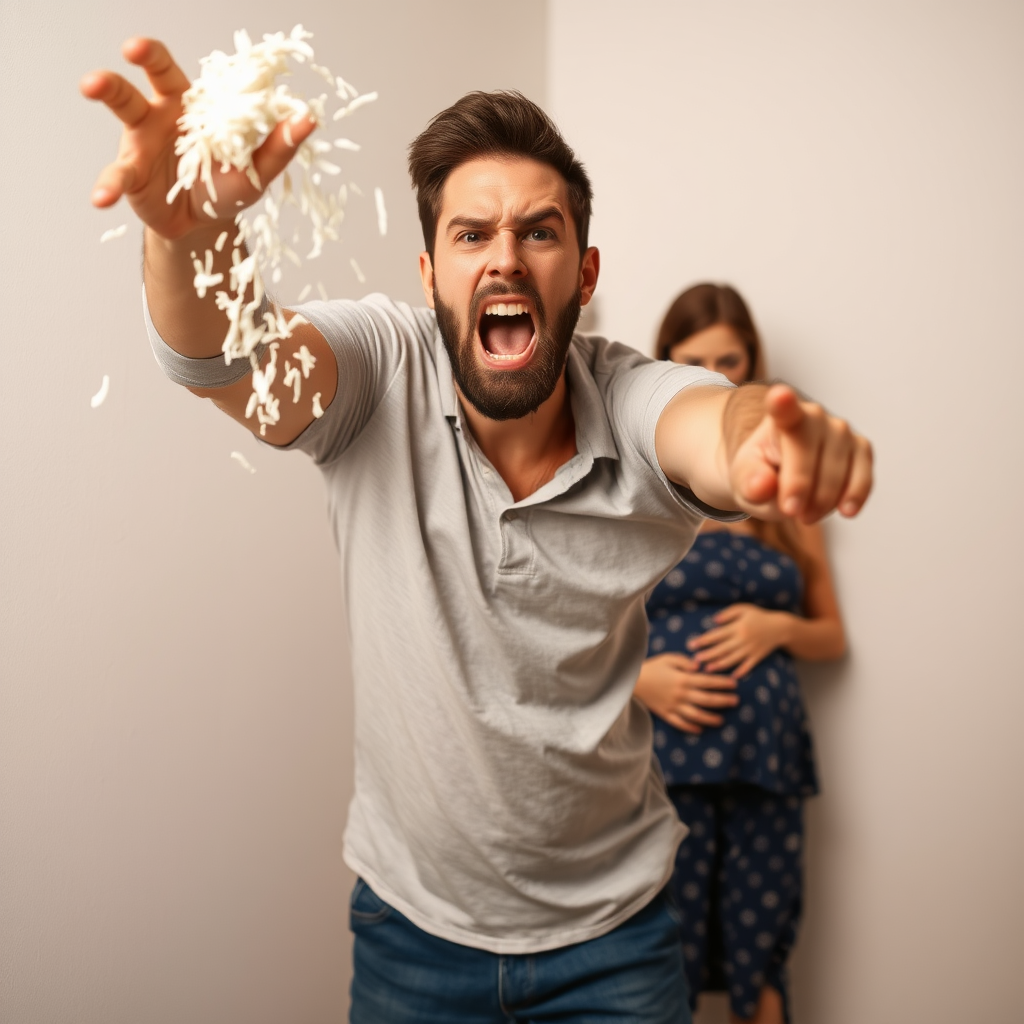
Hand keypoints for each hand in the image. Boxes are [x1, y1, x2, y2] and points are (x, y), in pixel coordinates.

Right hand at [79, 38, 315, 239]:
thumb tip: (311, 117)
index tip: (148, 44)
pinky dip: (108, 186)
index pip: (175, 70)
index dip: (159, 53)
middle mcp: (160, 112)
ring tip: (91, 83)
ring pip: (122, 107)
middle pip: (145, 76)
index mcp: (191, 105)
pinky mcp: (131, 173)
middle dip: (138, 56)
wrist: (205, 223)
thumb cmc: (228, 186)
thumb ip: (280, 144)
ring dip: (106, 90)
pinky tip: (100, 199)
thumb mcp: (257, 169)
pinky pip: (117, 176)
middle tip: (132, 48)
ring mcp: (140, 140)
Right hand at [634, 653, 737, 733]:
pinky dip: (691, 728)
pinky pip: (680, 724)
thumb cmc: (651, 667)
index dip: (723, 683)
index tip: (735, 684)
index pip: (708, 681)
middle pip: (707, 699)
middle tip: (736, 701)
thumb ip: (685, 662)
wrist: (631, 681)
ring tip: (722, 720)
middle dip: (723, 700)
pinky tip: (700, 729)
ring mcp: (673, 706)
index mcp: (683, 679)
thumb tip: (700, 666)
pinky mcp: (665, 714)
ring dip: (711, 718)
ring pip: (696, 715)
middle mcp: (681, 694)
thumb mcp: (668, 658)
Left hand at [687, 604, 788, 677]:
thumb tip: (713, 621)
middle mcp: (742, 639)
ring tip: (707, 669)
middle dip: (707, 655)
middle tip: (694, 660)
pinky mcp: (758, 657)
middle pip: (721, 649)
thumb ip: (728, 613)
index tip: (691, 644)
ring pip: (732, 659)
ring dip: (719, 665)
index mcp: (737, 627)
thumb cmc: (758, 616)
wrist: (780, 627)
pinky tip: (732, 676)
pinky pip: (748, 666)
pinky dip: (741, 671)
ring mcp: (750, 649)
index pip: (716, 635)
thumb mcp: (743, 608)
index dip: (703, 640)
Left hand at [726, 384, 872, 522]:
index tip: (779, 396)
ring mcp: (841, 431)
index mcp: (780, 417)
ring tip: (805, 514)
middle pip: (809, 457)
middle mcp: (815, 416)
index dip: (783, 404)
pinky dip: (852, 498)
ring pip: (837, 473)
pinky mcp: (861, 449)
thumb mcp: (744, 480)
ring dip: (821, 502)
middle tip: (789, 511)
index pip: (783, 409)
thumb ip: (749, 482)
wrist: (782, 475)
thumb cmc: (760, 473)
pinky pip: (862, 478)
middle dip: (799, 491)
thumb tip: (763, 486)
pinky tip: (844, 510)